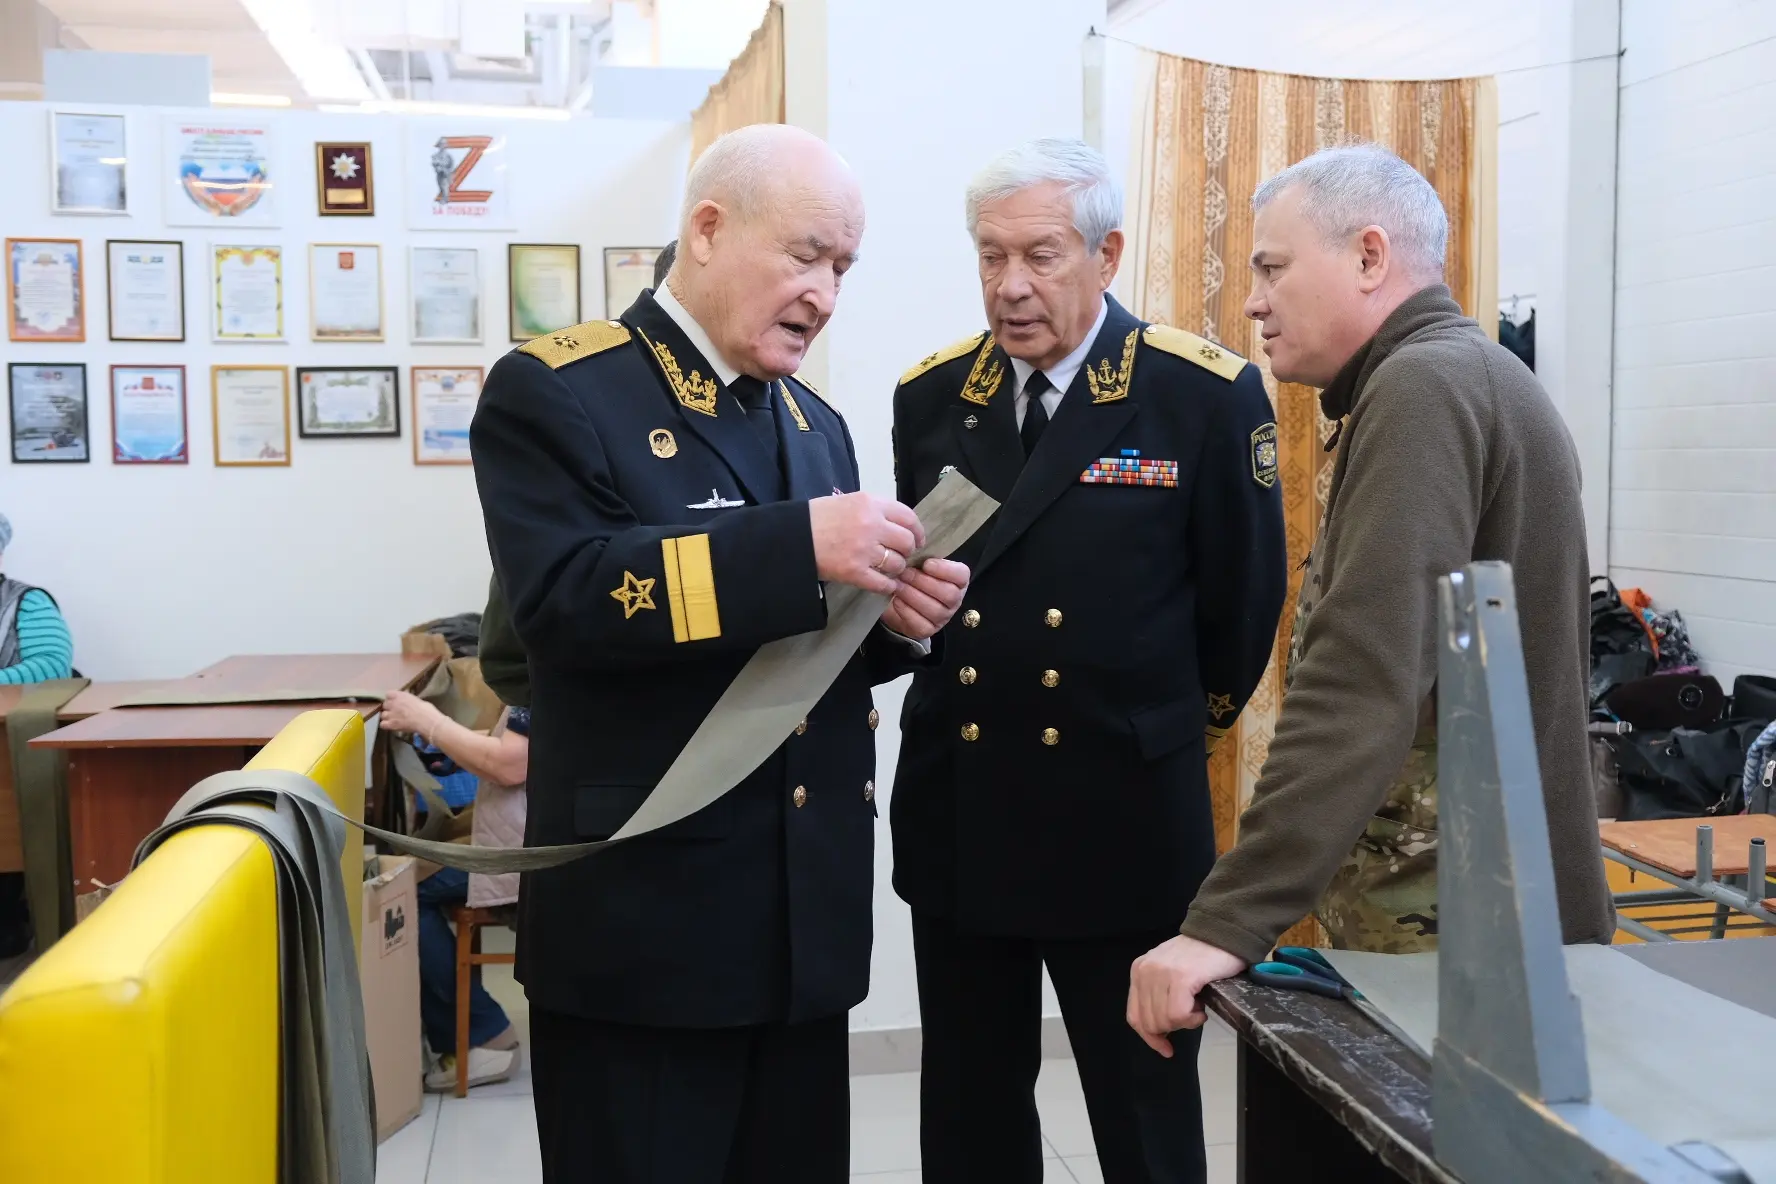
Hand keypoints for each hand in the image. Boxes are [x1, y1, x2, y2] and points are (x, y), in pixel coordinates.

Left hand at [380, 689, 443, 738]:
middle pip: (385, 705)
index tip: (396, 702)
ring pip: (383, 715)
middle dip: (390, 708)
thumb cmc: (426, 709)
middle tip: (396, 711)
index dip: (392, 699)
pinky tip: (391, 725)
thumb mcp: (416, 700)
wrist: (426, 720)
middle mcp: (393, 703)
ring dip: (388, 717)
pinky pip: (382, 724)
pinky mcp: (391, 724)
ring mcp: (391, 714)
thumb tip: (406, 703)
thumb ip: (407, 700)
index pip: (388, 694)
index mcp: (399, 695)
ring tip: (394, 719)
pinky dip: (386, 725)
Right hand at [809, 492, 924, 595]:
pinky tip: (886, 584)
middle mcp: (871, 525)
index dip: (917, 531)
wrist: (791, 537)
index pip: (908, 517)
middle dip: (907, 551)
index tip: (917, 539)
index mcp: (870, 503)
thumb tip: (898, 525)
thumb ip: (874, 510)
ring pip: (897, 563)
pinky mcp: (855, 572)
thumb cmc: (817, 518)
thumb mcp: (848, 501)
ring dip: (895, 568)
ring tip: (887, 569)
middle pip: (907, 541)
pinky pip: (883, 583)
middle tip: (899, 555)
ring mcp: (864, 550)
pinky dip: (888, 586)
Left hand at [880, 558, 969, 639]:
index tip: (927, 564)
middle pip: (949, 594)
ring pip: (934, 609)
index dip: (945, 570)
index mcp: (957, 580)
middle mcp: (955, 600)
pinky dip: (906, 610)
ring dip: (913, 595)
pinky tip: (896, 600)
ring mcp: (943, 617)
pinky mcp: (928, 630)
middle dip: (924, 582)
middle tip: (904, 573)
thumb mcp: (920, 564)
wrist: (899, 601)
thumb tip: (914, 550)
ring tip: (897, 585)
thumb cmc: (913, 578)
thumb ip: (923, 558)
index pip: (961, 575)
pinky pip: (920, 623)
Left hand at [1127, 934, 1246, 1056]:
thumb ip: (1157, 996)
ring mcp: (1161, 973)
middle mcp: (1145, 970)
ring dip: (1185, 1022)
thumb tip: (1157, 1032)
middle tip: (1190, 1015)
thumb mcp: (1168, 974)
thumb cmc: (1201, 958)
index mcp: (1139, 970)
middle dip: (1172, 1028)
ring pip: (1164, 1021)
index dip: (1150, 1038)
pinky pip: (1178, 1015)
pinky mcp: (1181, 977)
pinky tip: (1201, 1009)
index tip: (1166, 1049)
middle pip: (1149, 1022)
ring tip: (1197, 1007)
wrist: (1223, 934)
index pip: (1135, 1016)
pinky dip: (1193, 1019)